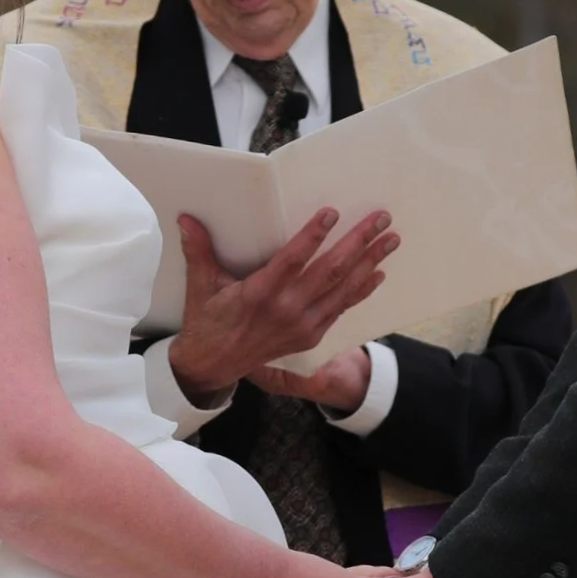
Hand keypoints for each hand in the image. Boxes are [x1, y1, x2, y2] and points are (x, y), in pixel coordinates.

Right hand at [167, 206, 395, 408]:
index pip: (293, 259)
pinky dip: (361, 290)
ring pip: (342, 289)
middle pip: (330, 270)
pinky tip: (377, 272)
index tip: (332, 213)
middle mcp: (286, 309)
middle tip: (381, 218)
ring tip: (390, 239)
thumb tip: (186, 219)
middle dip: (358, 242)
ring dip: (369, 262)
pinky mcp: (311, 335)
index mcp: (259, 293)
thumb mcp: (201, 285)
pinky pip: (341, 308)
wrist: (213, 365)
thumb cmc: (208, 320)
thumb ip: (198, 250)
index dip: (313, 236)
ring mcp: (302, 324)